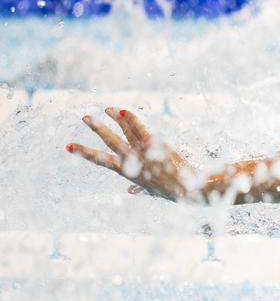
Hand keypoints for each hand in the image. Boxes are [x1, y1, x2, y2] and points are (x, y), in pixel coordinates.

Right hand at [67, 107, 194, 200]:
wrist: (190, 190)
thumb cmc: (172, 190)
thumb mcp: (152, 191)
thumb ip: (139, 189)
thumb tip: (130, 192)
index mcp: (128, 173)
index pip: (102, 161)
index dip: (85, 153)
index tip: (68, 146)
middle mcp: (133, 162)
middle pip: (111, 143)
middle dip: (97, 129)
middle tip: (84, 117)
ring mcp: (144, 154)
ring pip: (125, 132)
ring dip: (114, 119)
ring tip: (105, 108)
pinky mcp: (156, 147)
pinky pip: (142, 130)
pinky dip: (132, 120)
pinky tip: (123, 111)